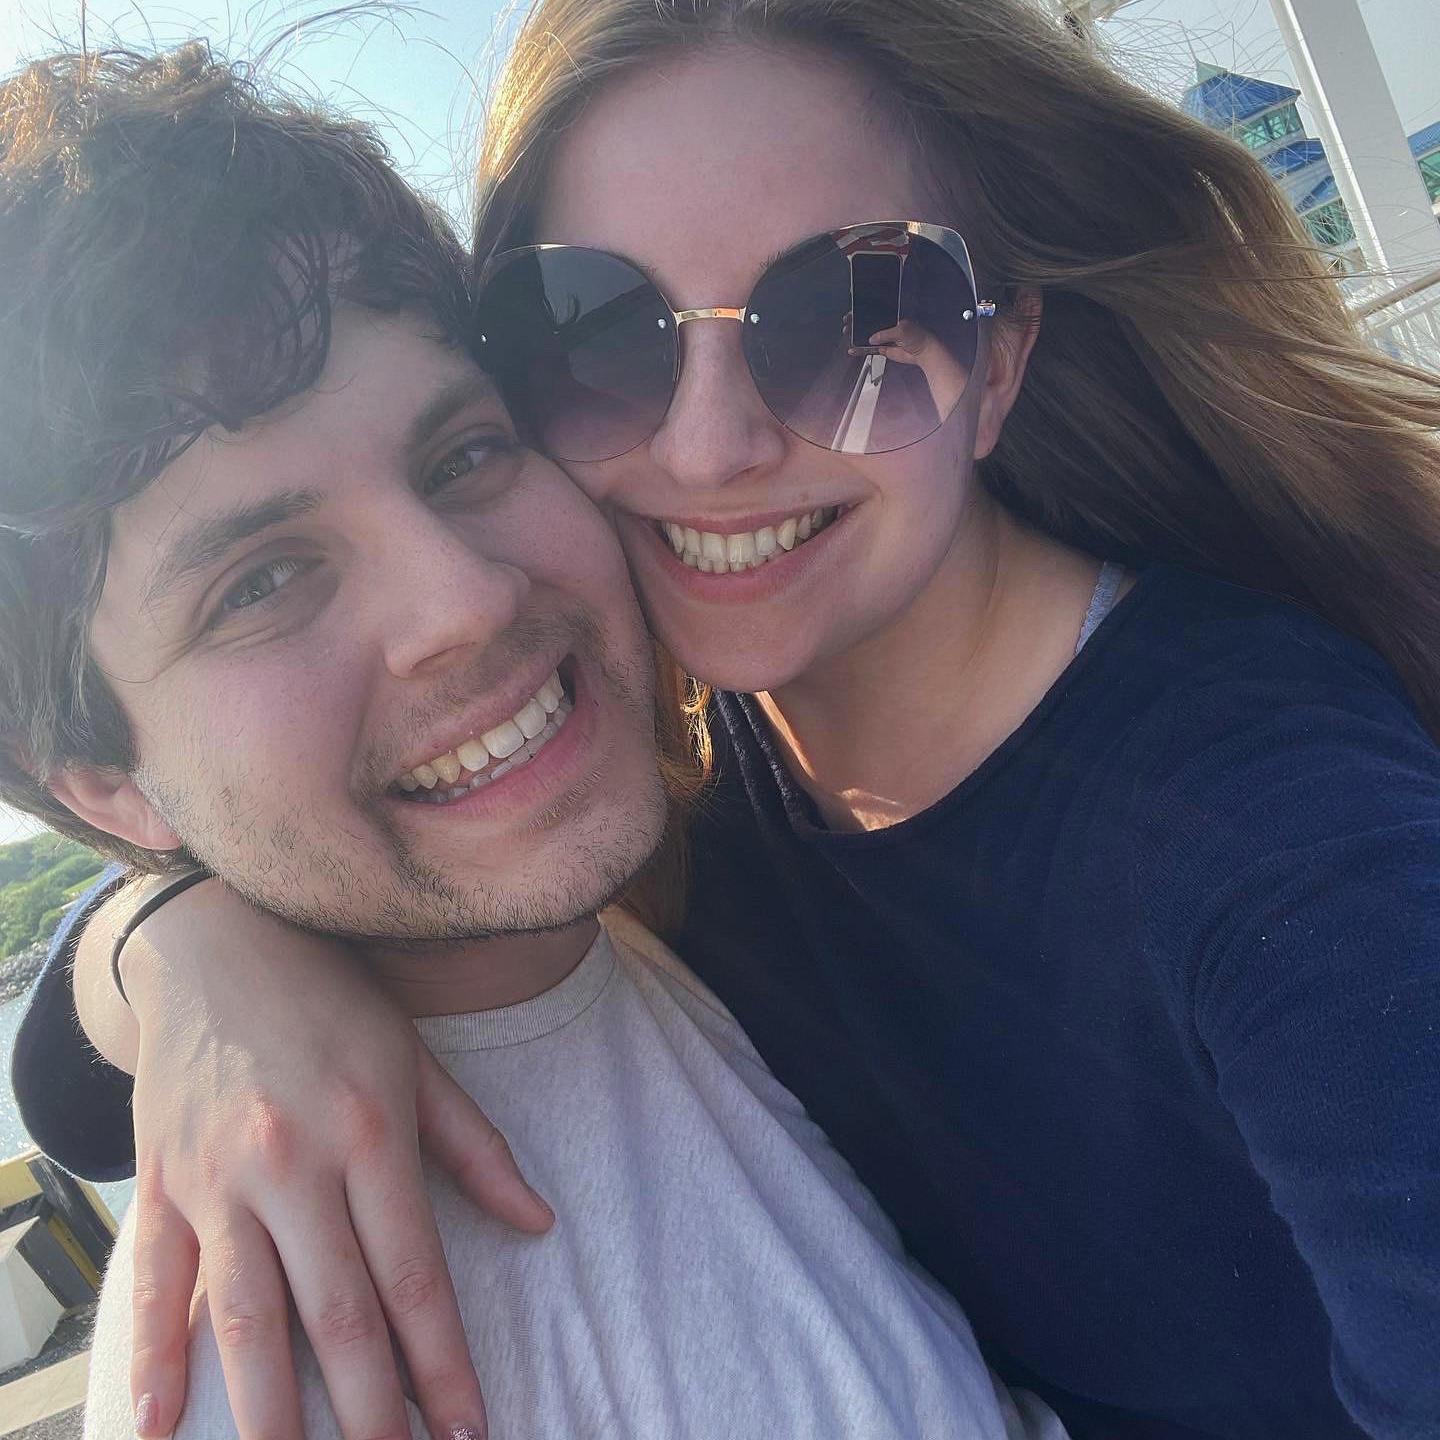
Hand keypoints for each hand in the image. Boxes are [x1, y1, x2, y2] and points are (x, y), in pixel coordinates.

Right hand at [109, 883, 552, 1439]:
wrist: (220, 942)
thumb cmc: (336, 1003)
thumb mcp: (418, 1060)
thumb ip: (478, 1148)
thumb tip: (540, 1223)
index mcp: (371, 1132)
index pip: (414, 1273)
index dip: (441, 1361)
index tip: (467, 1427)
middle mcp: (294, 1162)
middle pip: (336, 1314)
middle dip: (369, 1412)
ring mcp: (219, 1177)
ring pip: (247, 1317)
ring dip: (271, 1413)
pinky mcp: (161, 1180)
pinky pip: (156, 1284)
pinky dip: (153, 1363)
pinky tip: (163, 1433)